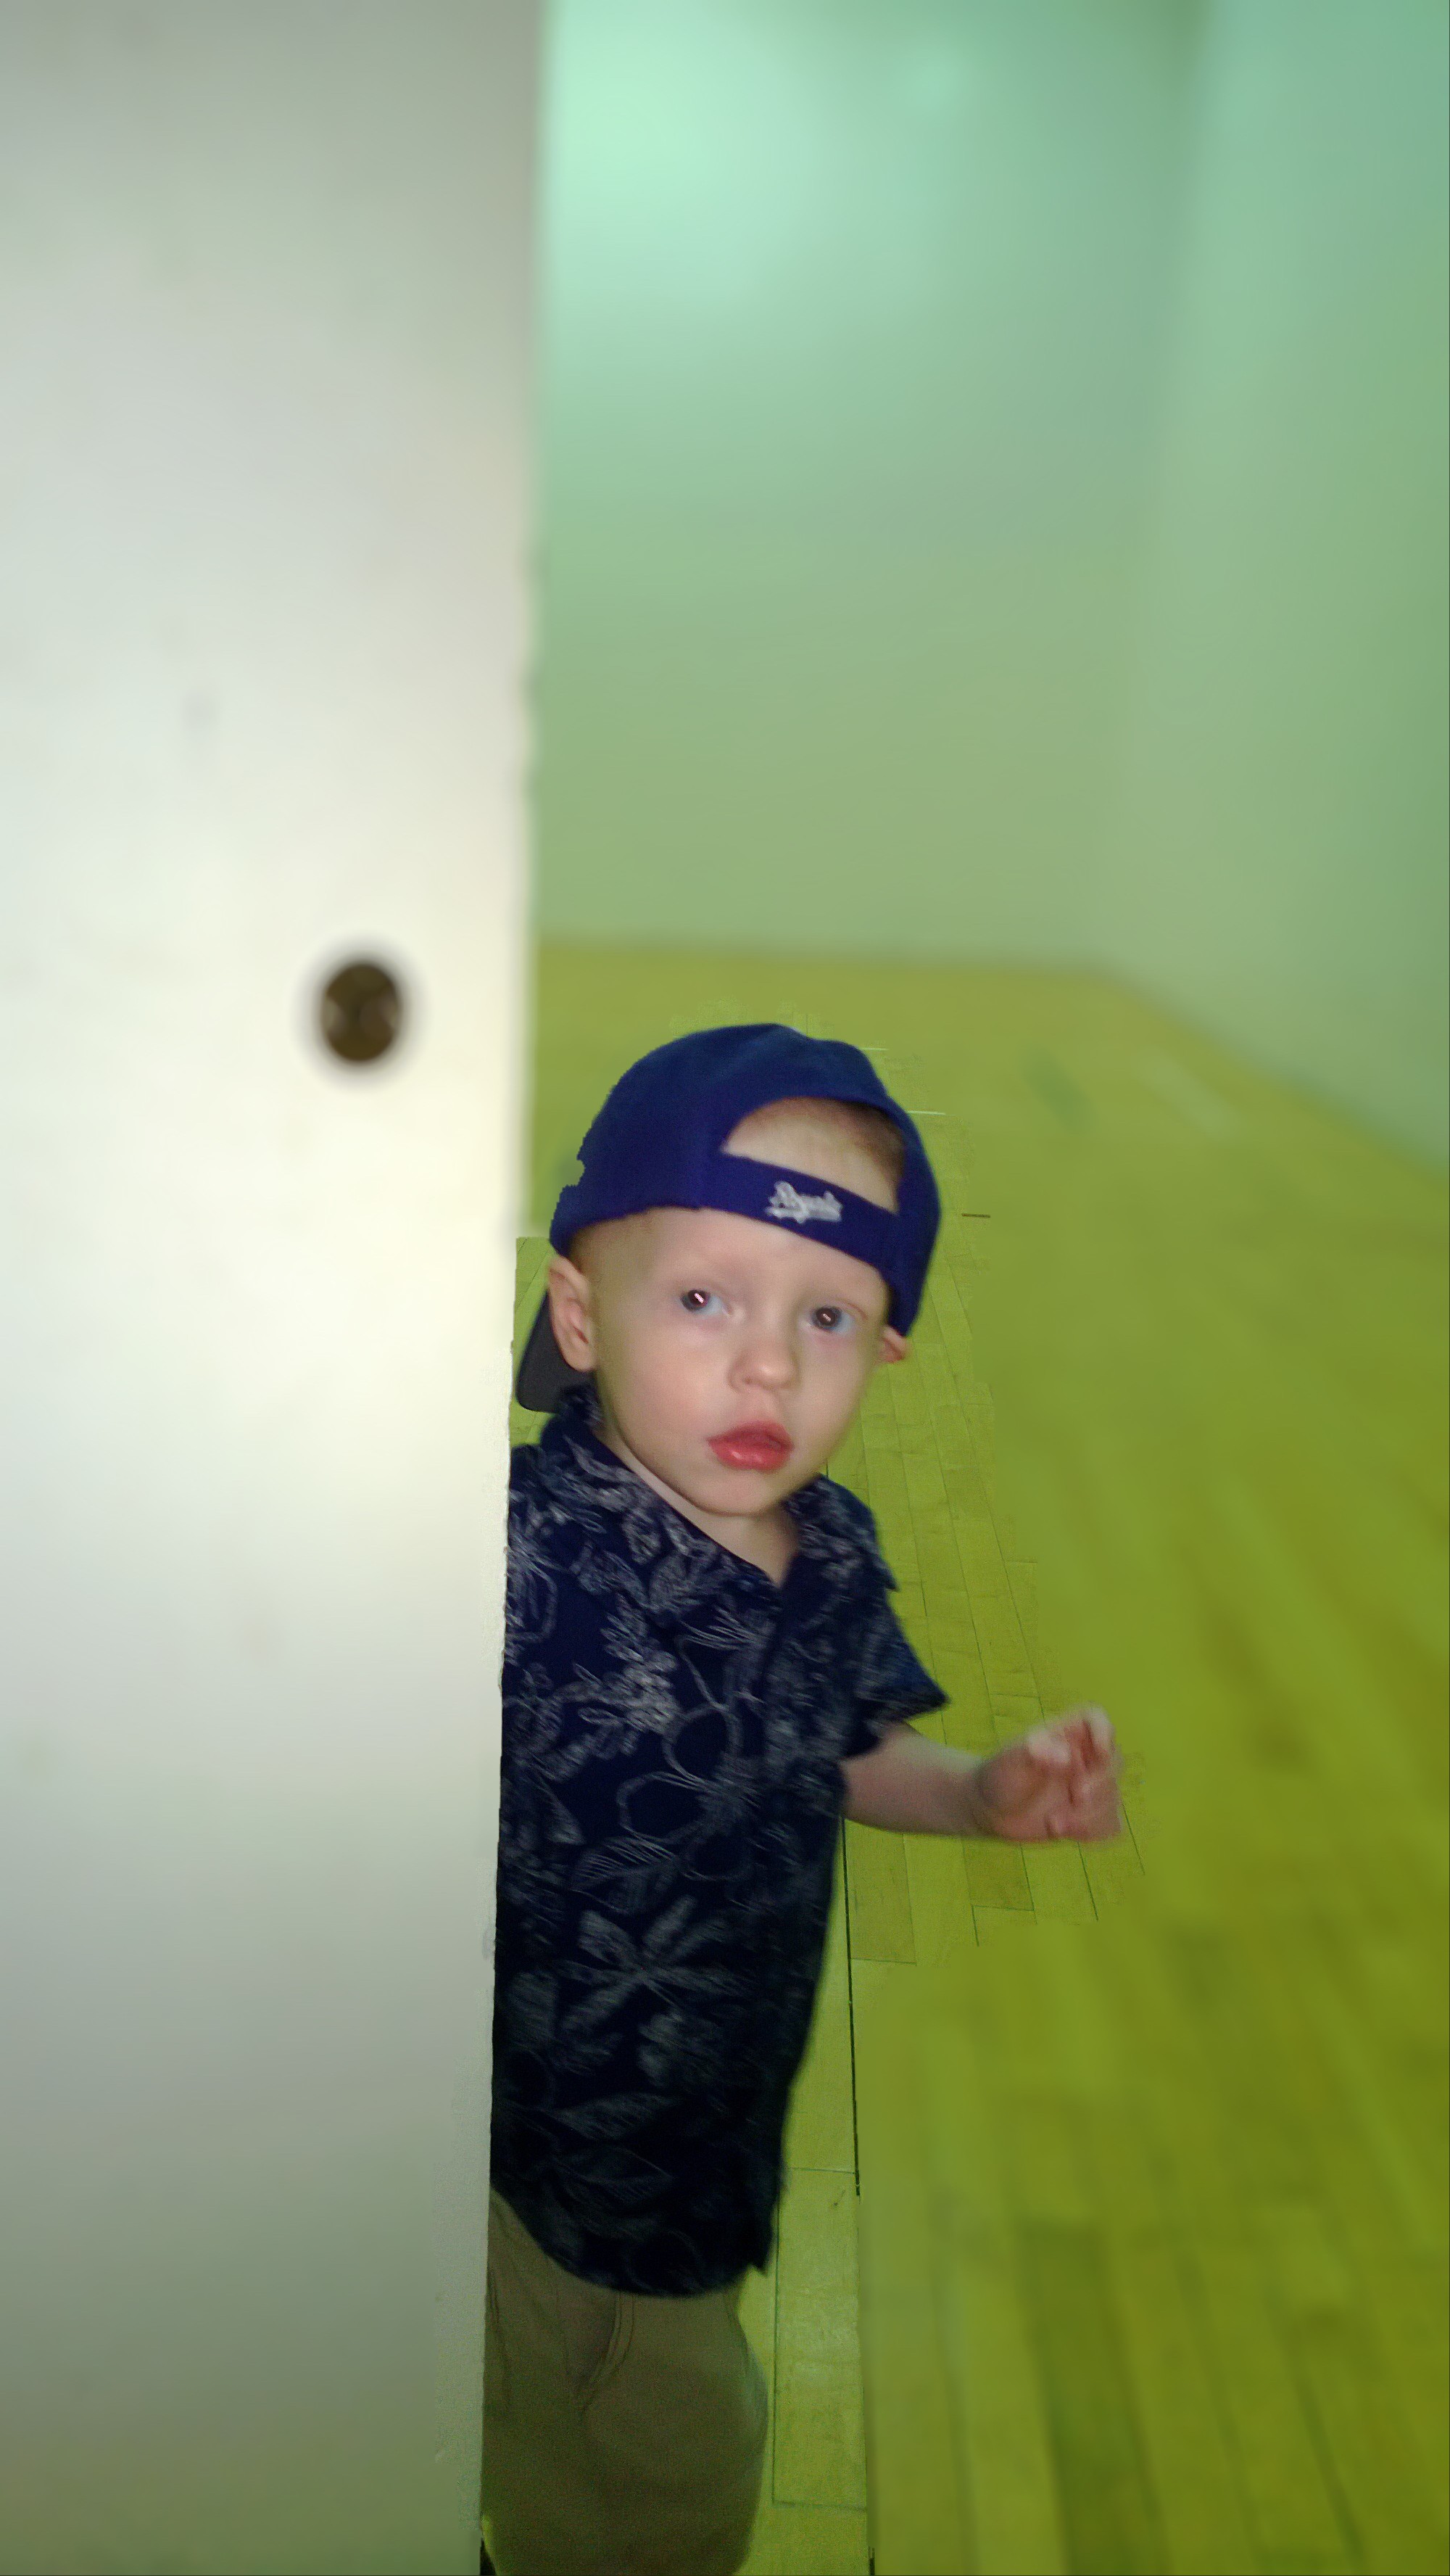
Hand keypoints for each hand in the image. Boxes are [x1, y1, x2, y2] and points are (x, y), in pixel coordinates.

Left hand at [969, 1706, 1121, 1841]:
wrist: (992, 1810)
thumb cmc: (1001, 1775)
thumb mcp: (1010, 1761)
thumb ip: (1034, 1752)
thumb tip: (1067, 1756)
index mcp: (1066, 1734)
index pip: (1094, 1718)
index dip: (1104, 1731)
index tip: (1099, 1751)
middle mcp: (1083, 1758)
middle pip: (1114, 1762)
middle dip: (1100, 1783)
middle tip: (1075, 1796)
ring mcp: (1089, 1787)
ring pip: (1113, 1797)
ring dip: (1090, 1815)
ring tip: (1054, 1824)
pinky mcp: (1090, 1815)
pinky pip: (1111, 1824)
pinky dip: (1094, 1831)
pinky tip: (1065, 1833)